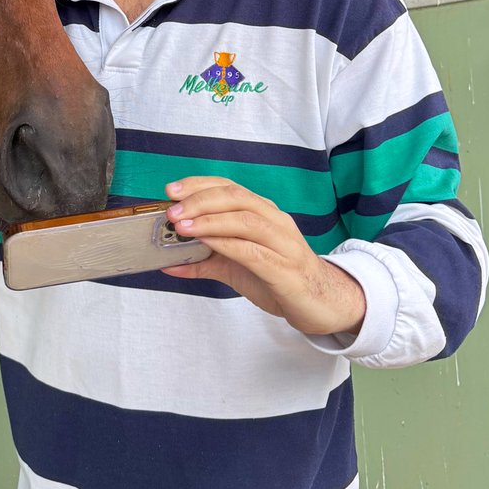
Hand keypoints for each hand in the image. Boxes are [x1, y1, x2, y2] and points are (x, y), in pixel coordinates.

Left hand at [163, 177, 365, 336]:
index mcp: (263, 213)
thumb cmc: (278, 278)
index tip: (171, 191)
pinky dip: (227, 245)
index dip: (199, 185)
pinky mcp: (286, 269)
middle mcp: (275, 221)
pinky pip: (254, 251)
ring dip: (210, 220)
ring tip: (182, 227)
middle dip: (200, 200)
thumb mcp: (235, 267)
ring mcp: (283, 243)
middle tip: (172, 211)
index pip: (229, 187)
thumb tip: (167, 263)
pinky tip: (207, 245)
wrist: (321, 303)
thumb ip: (203, 262)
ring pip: (245, 220)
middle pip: (236, 197)